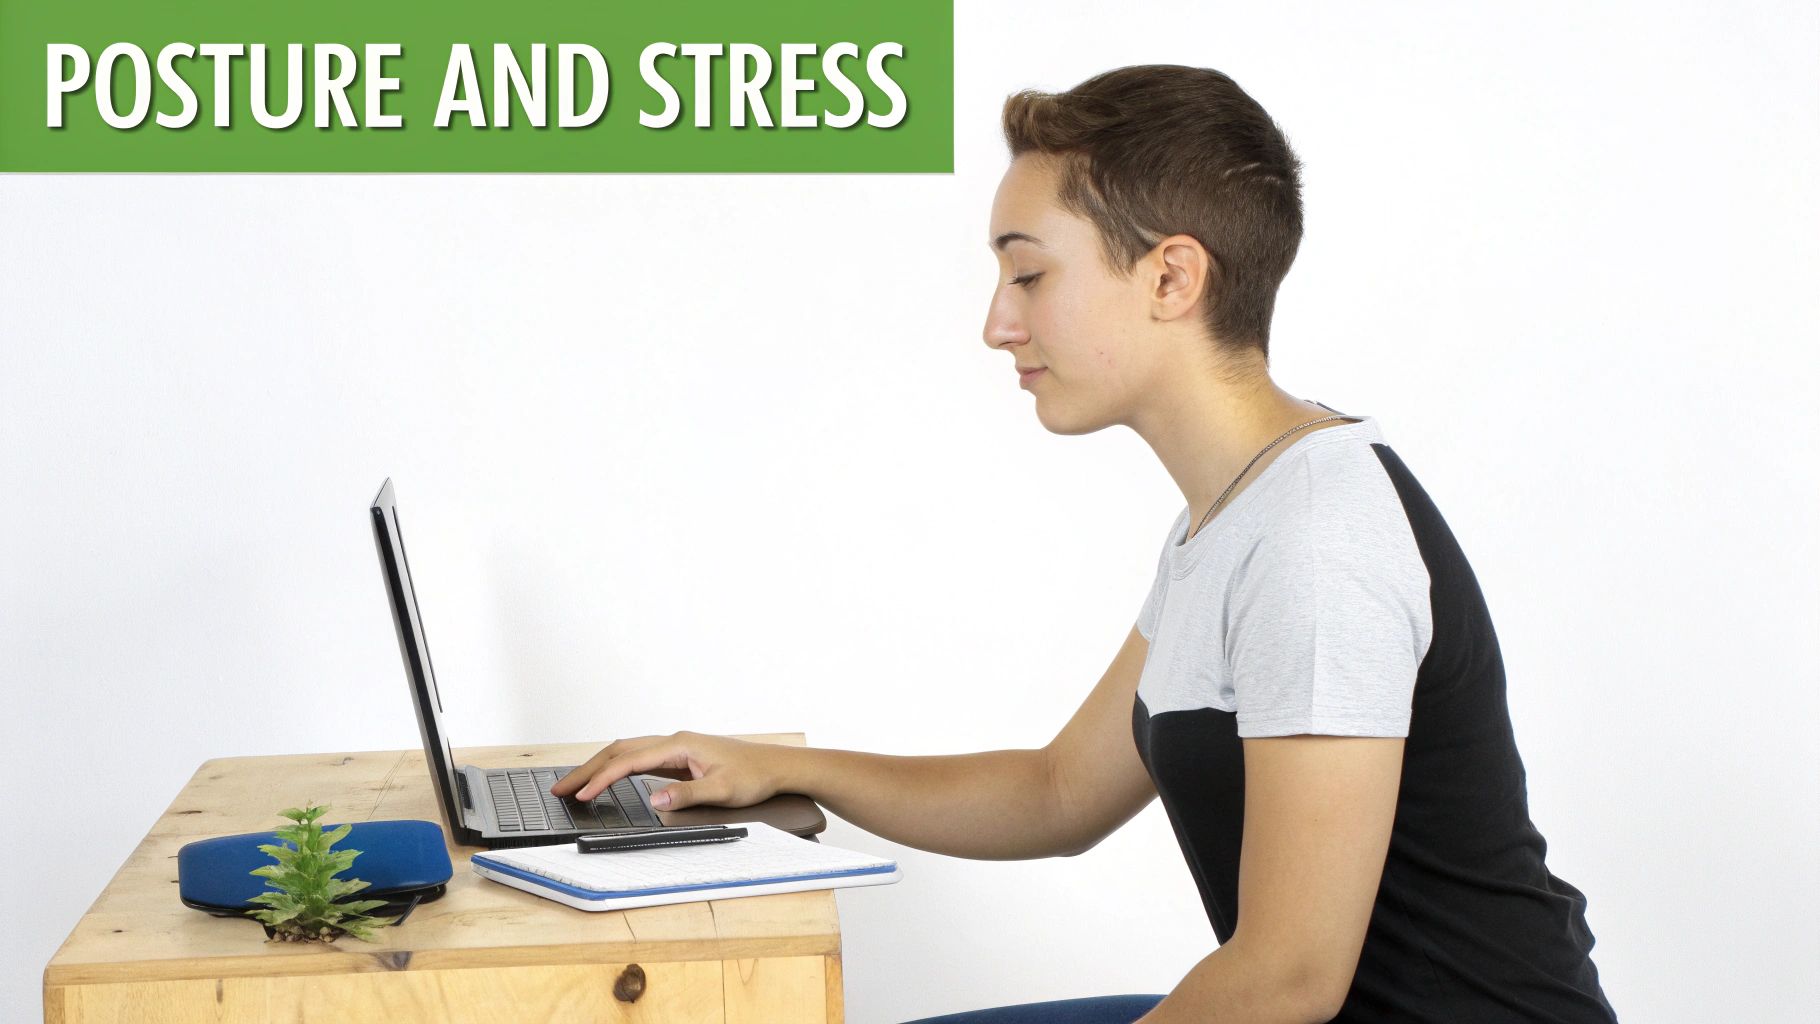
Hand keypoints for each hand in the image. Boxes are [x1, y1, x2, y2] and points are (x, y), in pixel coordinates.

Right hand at [549, 731, 787, 810]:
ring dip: (599, 767)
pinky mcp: (679, 757)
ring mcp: (675, 748)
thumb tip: (654, 799)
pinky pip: (638, 759)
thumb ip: (687, 795)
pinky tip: (607, 780)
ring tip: (574, 786)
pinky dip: (616, 768)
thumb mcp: (722, 789)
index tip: (582, 796)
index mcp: (680, 745)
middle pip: (619, 751)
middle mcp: (673, 741)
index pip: (630, 761)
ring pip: (626, 752)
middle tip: (559, 789)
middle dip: (588, 769)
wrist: (776, 766)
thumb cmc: (754, 775)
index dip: (602, 779)